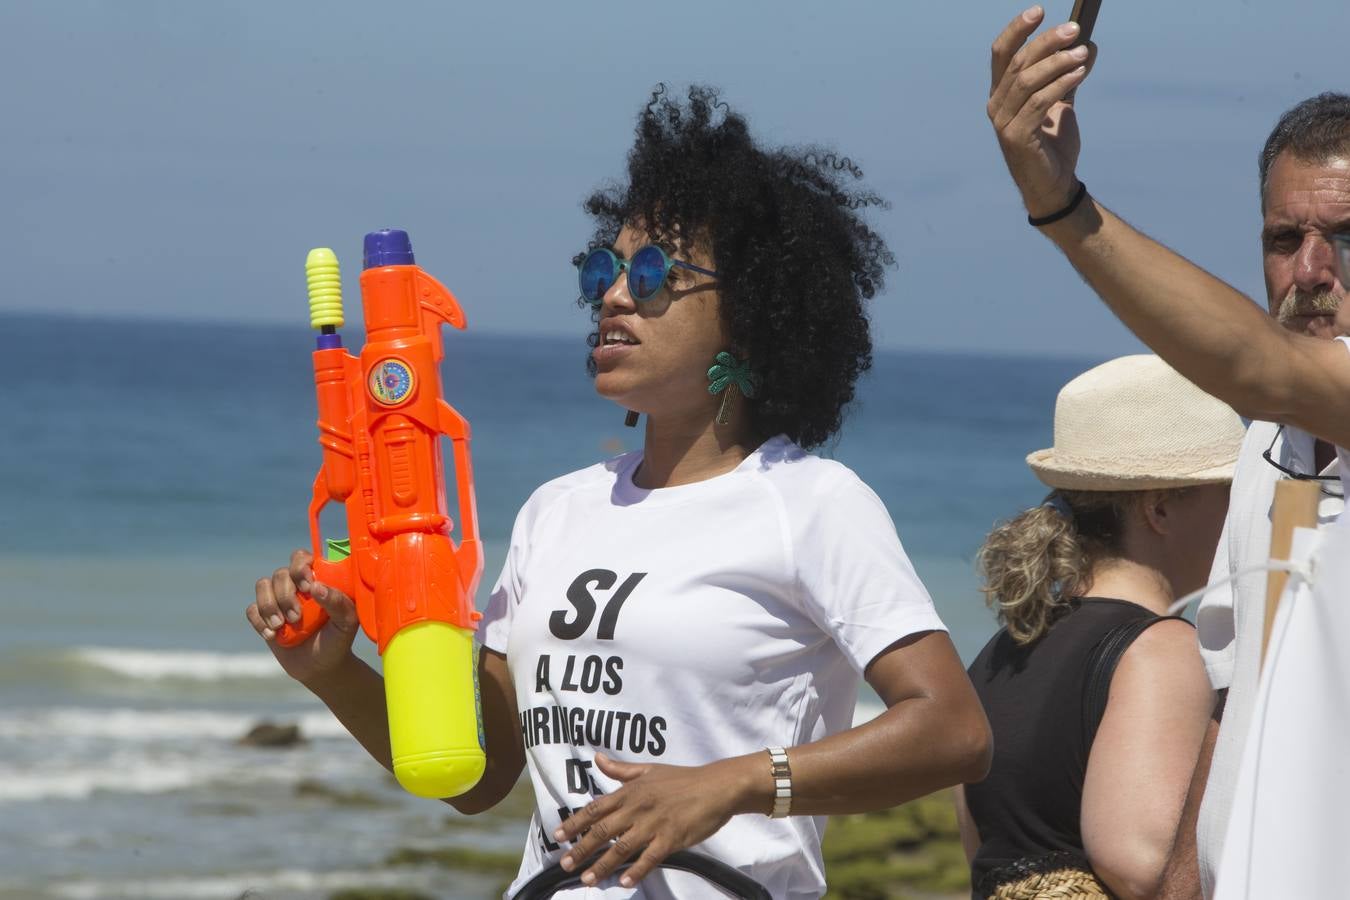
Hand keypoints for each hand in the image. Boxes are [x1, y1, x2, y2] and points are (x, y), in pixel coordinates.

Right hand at [246, 548, 359, 685]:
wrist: (321, 666)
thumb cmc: (338, 639)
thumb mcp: (346, 622)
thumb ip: (338, 602)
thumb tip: (316, 586)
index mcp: (316, 579)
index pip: (301, 558)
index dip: (300, 567)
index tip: (307, 588)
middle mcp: (295, 585)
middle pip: (280, 573)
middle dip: (285, 595)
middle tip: (296, 617)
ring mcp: (277, 600)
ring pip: (262, 586)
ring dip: (269, 605)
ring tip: (281, 626)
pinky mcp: (263, 617)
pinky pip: (252, 609)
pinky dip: (259, 621)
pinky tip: (272, 635)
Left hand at [553, 753, 754, 888]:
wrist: (716, 786)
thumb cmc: (682, 778)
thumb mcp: (649, 769)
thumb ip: (621, 769)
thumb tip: (597, 759)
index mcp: (630, 791)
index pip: (596, 808)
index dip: (575, 822)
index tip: (558, 835)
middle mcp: (638, 807)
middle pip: (603, 831)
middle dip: (581, 848)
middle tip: (564, 864)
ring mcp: (655, 823)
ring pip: (622, 848)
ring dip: (603, 865)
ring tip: (587, 879)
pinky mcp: (672, 838)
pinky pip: (650, 857)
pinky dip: (637, 870)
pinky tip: (625, 881)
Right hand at [987, 6, 1096, 217]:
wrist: (1054, 185)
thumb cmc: (1053, 146)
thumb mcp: (1062, 103)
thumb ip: (1068, 76)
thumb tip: (1087, 44)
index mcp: (1001, 94)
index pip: (1001, 54)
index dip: (1017, 30)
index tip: (1039, 11)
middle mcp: (996, 105)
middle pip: (1018, 62)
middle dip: (1047, 42)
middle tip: (1074, 30)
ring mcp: (1003, 123)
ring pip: (1028, 80)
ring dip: (1058, 62)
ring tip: (1083, 54)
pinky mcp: (1016, 137)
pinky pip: (1040, 101)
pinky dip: (1061, 83)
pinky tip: (1080, 73)